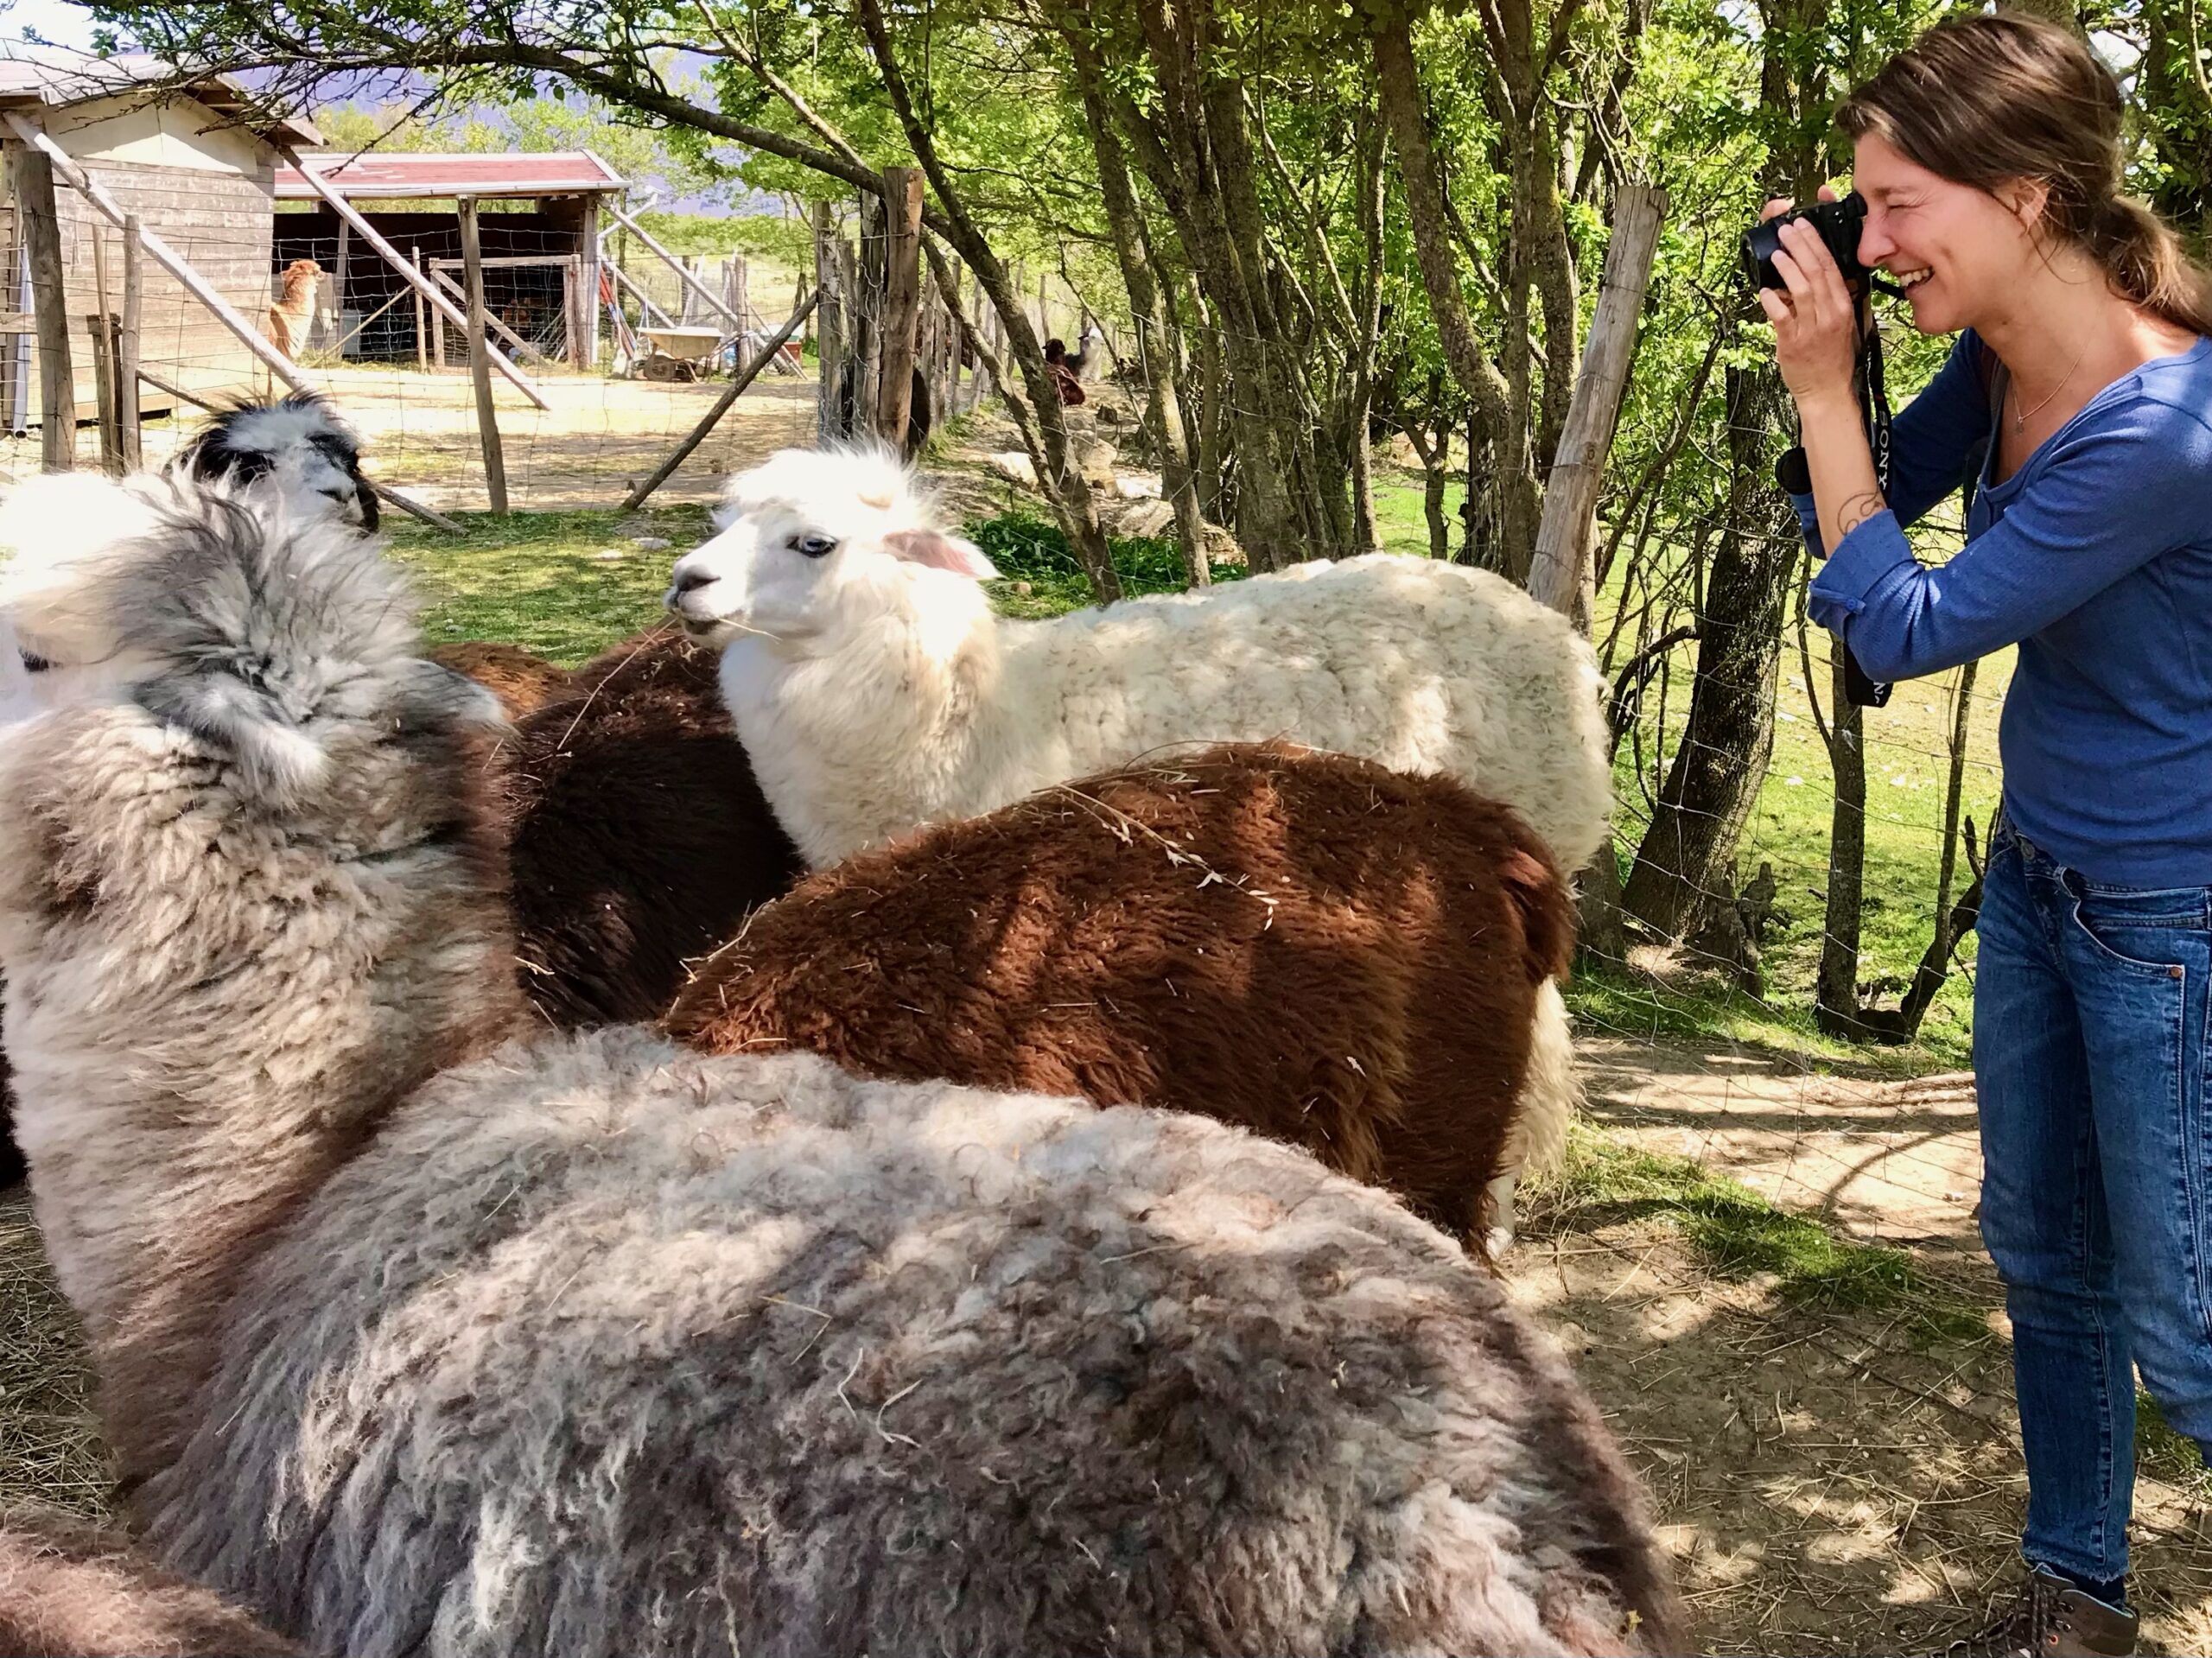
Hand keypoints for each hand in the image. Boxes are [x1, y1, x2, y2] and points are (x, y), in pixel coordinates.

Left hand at [1757, 185, 1861, 409]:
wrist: (1828, 391)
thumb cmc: (1832, 357)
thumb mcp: (1840, 323)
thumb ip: (1828, 299)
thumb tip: (1808, 275)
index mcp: (1843, 306)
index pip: (1831, 267)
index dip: (1816, 243)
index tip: (1804, 225)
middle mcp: (1831, 314)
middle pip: (1816, 272)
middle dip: (1800, 246)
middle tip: (1786, 229)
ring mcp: (1812, 328)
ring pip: (1801, 290)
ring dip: (1787, 268)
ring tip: (1776, 252)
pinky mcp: (1793, 344)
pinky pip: (1781, 317)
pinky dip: (1772, 301)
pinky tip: (1764, 290)